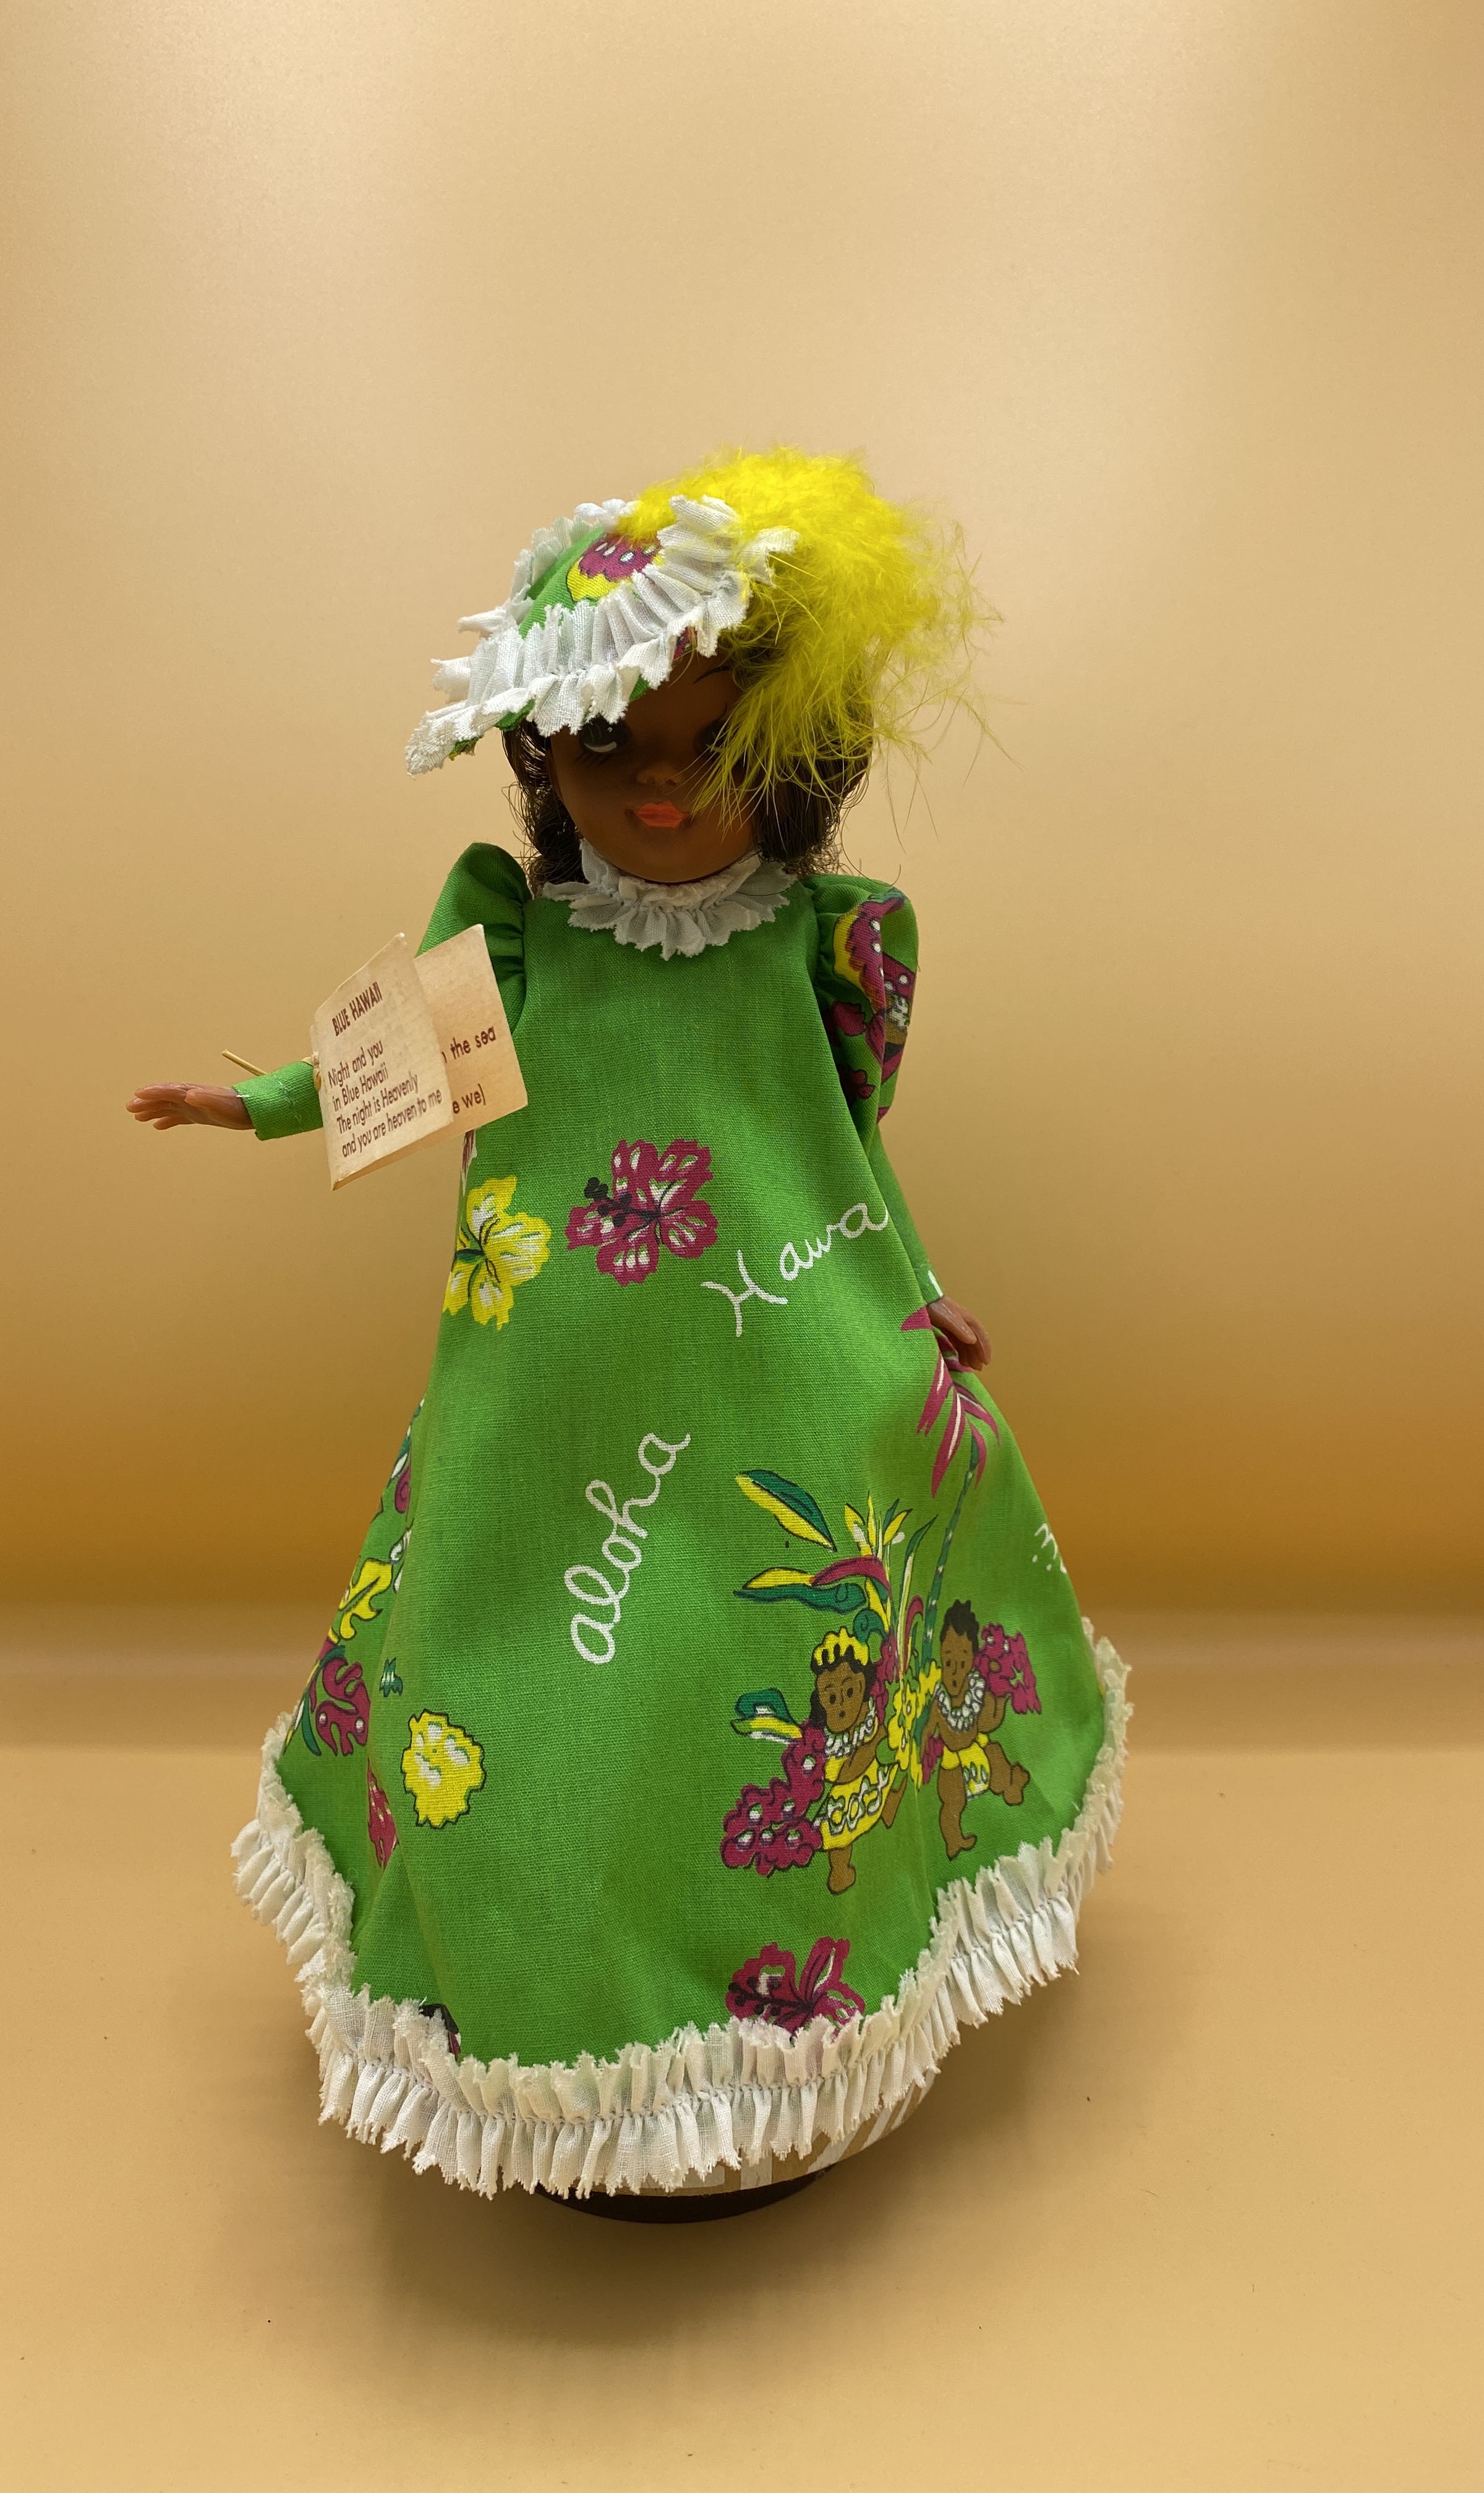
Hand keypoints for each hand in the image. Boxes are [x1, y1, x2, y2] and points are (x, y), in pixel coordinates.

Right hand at [125, 1083, 252, 1131]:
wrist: (251, 1111)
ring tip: (136, 1118)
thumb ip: (205, 1098)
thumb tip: (189, 1094)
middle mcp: (190, 1097)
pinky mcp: (199, 1115)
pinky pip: (178, 1117)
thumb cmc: (236, 1107)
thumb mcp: (221, 1104)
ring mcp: (193, 1106)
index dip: (153, 1092)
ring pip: (168, 1107)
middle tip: (129, 1108)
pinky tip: (157, 1126)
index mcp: (193, 1092)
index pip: (169, 1090)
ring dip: (152, 1110)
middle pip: (164, 1098)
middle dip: (146, 1102)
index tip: (137, 1094)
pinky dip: (166, 1120)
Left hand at [926, 1295, 989, 1371]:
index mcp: (967, 1319)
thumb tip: (973, 1340)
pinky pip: (957, 1341)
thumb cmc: (935, 1307)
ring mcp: (955, 1325)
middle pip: (974, 1340)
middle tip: (978, 1368)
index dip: (984, 1348)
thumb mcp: (948, 1318)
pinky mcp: (946, 1327)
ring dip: (970, 1354)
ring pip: (966, 1342)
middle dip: (978, 1354)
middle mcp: (963, 1322)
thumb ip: (959, 1329)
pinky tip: (960, 1359)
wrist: (921, 1297)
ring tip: (970, 1367)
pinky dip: (961, 1351)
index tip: (986, 1362)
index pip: (980, 1335)